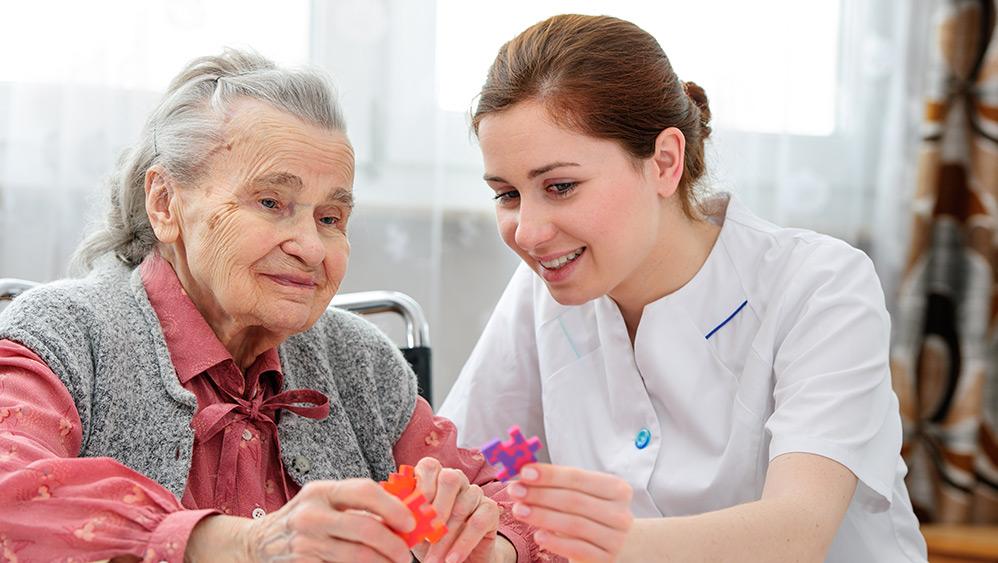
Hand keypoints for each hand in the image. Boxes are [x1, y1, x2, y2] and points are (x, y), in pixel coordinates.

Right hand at [186, 478, 415, 561]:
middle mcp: (311, 514)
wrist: (258, 543)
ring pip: (357, 557)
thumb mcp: (324, 501)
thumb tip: (402, 517)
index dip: (393, 507)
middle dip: (394, 544)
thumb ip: (356, 506)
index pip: (365, 491)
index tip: (410, 523)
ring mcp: (305, 543)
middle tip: (405, 554)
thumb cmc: (303, 519)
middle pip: (366, 529)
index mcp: (321, 491)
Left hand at [410, 456, 503, 562]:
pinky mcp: (490, 510)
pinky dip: (463, 543)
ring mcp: (475, 493)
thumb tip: (392, 510)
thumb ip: (406, 516)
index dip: (421, 485)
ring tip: (433, 560)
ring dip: (445, 537)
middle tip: (425, 536)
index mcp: (435, 478)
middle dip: (436, 509)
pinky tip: (452, 559)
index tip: (412, 513)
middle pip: (450, 478)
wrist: (459, 561)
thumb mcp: (415, 529)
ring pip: (462, 506)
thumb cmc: (432, 541)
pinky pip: (478, 522)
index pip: (429, 466)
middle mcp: (457, 480)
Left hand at [507, 463, 632, 562]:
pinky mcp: (607, 558)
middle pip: (574, 500)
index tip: (524, 472)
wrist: (605, 544)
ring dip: (542, 516)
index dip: (549, 475)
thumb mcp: (577, 493)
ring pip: (574, 524)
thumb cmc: (586, 513)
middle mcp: (621, 513)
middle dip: (540, 495)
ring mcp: (616, 538)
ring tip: (519, 511)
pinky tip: (538, 535)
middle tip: (515, 491)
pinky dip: (556, 542)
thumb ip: (556, 482)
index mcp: (617, 488)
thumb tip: (525, 471)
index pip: (578, 478)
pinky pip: (578, 548)